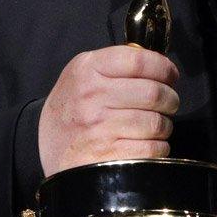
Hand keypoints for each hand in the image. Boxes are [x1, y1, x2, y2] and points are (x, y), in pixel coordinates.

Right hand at [36, 46, 178, 174]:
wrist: (46, 148)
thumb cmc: (72, 109)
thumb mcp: (81, 75)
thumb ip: (115, 65)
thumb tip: (159, 64)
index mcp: (87, 70)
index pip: (139, 60)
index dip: (164, 68)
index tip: (170, 75)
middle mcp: (92, 97)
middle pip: (154, 93)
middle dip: (170, 99)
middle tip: (168, 103)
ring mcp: (100, 128)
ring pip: (157, 123)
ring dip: (164, 125)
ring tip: (154, 125)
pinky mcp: (110, 155)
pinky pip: (153, 148)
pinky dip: (158, 147)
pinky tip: (147, 144)